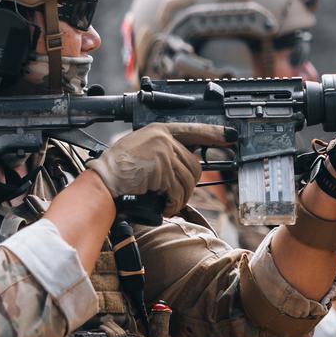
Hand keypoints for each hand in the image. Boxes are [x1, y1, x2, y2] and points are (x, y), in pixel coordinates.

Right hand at [86, 122, 234, 217]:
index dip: (214, 133)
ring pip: (188, 179)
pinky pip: (178, 190)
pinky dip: (173, 203)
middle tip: (174, 196)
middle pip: (194, 163)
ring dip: (180, 197)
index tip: (231, 136)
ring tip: (166, 203)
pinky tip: (164, 207)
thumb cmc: (118, 169)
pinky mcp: (162, 169)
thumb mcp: (142, 149)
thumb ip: (164, 150)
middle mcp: (164, 138)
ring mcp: (163, 152)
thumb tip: (187, 164)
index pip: (194, 129)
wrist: (104, 180)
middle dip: (188, 185)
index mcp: (160, 130)